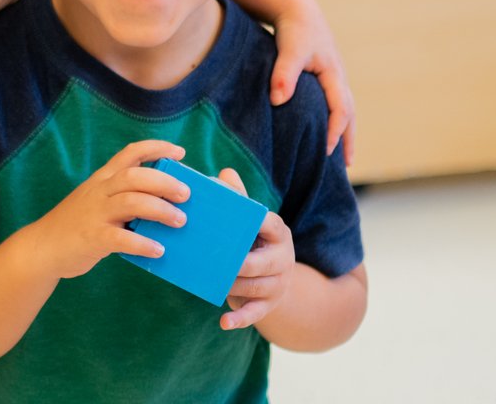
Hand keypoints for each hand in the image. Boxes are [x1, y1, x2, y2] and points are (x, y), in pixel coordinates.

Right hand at [26, 140, 188, 280]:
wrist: (43, 246)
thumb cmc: (77, 223)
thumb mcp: (96, 200)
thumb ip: (123, 196)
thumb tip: (164, 202)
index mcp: (103, 179)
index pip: (131, 153)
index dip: (156, 148)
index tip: (180, 153)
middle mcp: (100, 191)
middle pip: (135, 176)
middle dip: (165, 182)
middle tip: (186, 194)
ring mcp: (95, 213)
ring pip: (131, 202)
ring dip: (160, 210)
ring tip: (179, 221)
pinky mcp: (93, 237)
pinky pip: (121, 238)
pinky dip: (143, 244)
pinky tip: (158, 250)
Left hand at [215, 168, 294, 330]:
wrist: (278, 277)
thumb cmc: (255, 241)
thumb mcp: (252, 221)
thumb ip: (238, 198)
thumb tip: (223, 173)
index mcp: (277, 231)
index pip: (268, 224)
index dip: (253, 223)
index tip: (231, 224)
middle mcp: (283, 258)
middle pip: (258, 263)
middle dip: (237, 265)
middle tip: (213, 261)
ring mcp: (278, 283)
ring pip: (254, 287)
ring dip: (232, 286)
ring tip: (213, 282)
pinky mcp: (270, 304)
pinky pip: (255, 314)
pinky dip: (240, 319)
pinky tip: (224, 322)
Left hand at [268, 0, 355, 164]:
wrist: (298, 10)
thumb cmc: (294, 29)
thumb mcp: (288, 50)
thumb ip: (284, 74)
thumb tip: (278, 101)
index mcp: (334, 74)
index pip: (340, 109)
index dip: (336, 131)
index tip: (327, 151)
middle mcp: (338, 78)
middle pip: (349, 114)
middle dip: (348, 139)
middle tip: (346, 165)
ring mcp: (333, 77)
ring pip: (343, 109)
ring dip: (344, 131)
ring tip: (340, 155)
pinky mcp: (324, 77)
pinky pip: (334, 103)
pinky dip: (334, 119)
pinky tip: (325, 130)